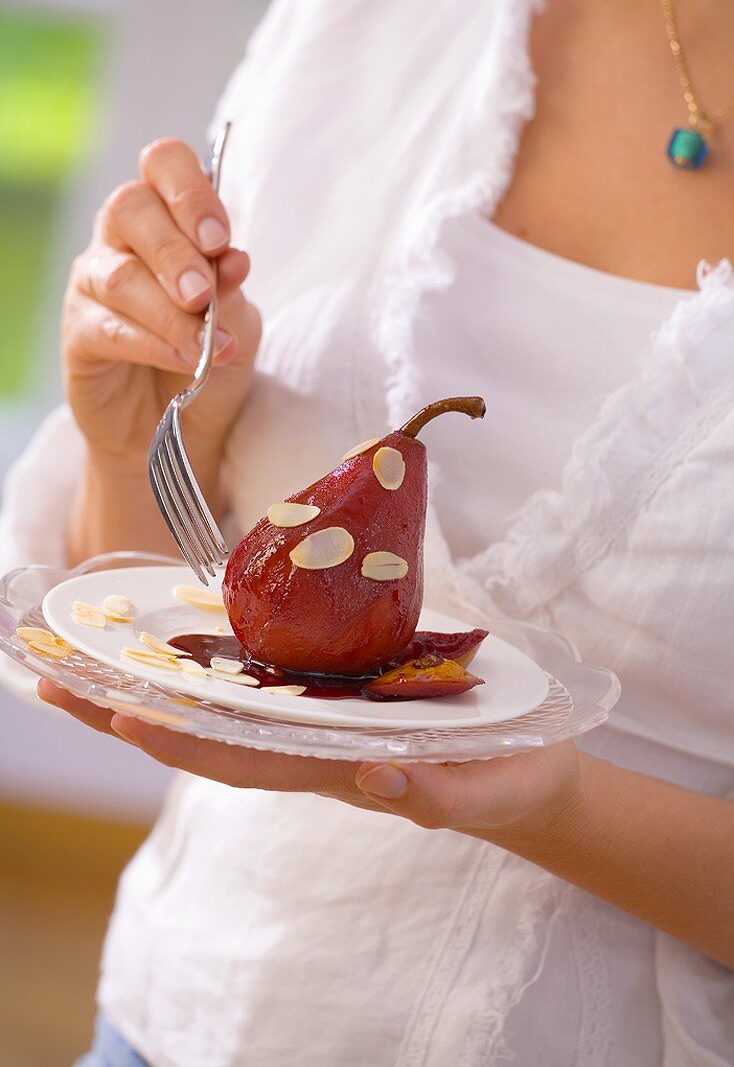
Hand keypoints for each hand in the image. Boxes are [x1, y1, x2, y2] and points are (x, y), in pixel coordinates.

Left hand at [36, 680, 582, 840]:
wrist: (521, 771)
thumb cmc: (504, 780)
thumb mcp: (482, 792)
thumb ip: (435, 795)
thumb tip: (375, 781)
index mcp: (338, 768)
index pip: (245, 760)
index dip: (182, 742)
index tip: (123, 716)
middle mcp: (310, 742)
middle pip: (207, 732)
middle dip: (132, 711)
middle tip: (53, 679)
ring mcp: (318, 716)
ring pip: (222, 704)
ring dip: (152, 683)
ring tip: (86, 655)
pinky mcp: (335, 690)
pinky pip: (260, 675)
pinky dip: (210, 662)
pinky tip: (174, 638)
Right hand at [62, 137, 260, 478]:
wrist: (185, 424)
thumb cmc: (213, 357)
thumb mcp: (241, 322)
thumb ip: (233, 289)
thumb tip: (233, 258)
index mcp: (168, 216)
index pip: (164, 164)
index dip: (191, 191)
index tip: (220, 238)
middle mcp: (123, 238)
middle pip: (132, 208)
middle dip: (176, 252)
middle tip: (204, 295)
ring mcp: (94, 282)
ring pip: (121, 275)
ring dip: (171, 312)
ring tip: (209, 346)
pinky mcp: (79, 331)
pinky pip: (110, 327)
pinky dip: (153, 343)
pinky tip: (184, 360)